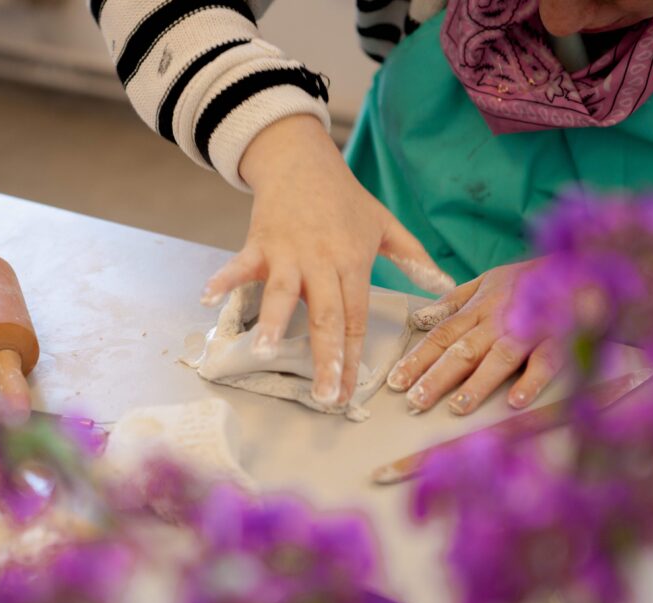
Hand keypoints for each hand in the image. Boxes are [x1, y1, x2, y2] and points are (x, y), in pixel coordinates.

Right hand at [201, 115, 453, 406]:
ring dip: (274, 321)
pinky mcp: (258, 243)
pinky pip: (240, 265)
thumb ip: (414, 258)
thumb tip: (444, 286)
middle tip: (325, 395)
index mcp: (353, 263)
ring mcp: (288, 253)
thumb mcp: (386, 225)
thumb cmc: (345, 198)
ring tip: (267, 351)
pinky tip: (208, 298)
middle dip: (325, 357)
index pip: (355, 318)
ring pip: (282, 292)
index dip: (353, 357)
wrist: (302, 158)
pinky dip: (223, 279)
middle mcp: (322, 262)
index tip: (350, 393)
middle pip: (325, 314)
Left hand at [388, 259, 563, 414]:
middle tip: (415, 401)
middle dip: (437, 377)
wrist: (585, 263)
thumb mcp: (488, 279)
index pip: (441, 336)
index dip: (417, 359)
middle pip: (463, 350)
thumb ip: (454, 300)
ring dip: (477, 383)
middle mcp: (499, 320)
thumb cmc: (531, 278)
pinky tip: (516, 401)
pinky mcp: (561, 337)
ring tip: (457, 406)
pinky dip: (531, 380)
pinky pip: (545, 361)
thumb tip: (421, 317)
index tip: (395, 381)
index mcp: (479, 308)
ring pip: (499, 358)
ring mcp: (530, 329)